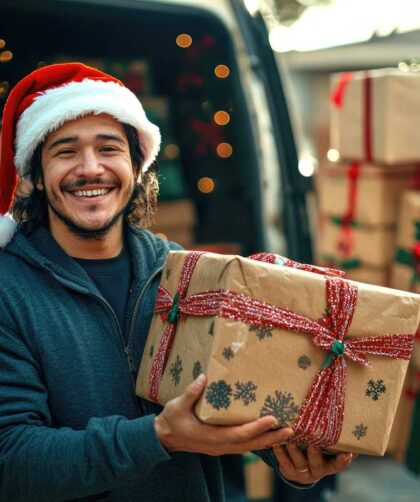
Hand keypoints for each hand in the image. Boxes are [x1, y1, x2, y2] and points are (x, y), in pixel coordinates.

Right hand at [154, 374, 293, 455]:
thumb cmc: (172, 420)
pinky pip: (244, 445)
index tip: (271, 419)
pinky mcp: (222, 445)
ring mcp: (221, 447)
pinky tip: (267, 434)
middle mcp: (220, 445)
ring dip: (267, 441)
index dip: (256, 428)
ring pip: (249, 447)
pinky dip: (257, 440)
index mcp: (211, 437)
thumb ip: (191, 393)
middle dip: (271, 438)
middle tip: (290, 430)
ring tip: (285, 432)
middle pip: (250, 444)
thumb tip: (204, 377)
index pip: (239, 434)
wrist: (165, 437)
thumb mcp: (177, 405)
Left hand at [273, 441, 356, 484]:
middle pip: (317, 463)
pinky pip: (284, 463)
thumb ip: (336, 439)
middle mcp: (318, 470)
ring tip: (291, 439)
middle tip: (313, 444)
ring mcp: (303, 472)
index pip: (339, 464)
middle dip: (315, 454)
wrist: (298, 468)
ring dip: (295, 451)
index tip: (348, 453)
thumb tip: (350, 422)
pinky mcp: (289, 471)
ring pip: (299, 462)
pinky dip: (280, 453)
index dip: (343, 460)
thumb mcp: (327, 448)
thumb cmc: (316, 451)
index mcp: (330, 464)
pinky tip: (276, 444)